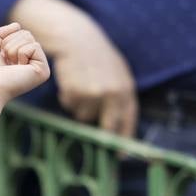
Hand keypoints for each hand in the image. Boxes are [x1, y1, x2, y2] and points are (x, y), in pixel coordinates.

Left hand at [0, 22, 49, 103]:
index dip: (6, 40)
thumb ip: (0, 34)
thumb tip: (17, 25)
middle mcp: (33, 61)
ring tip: (10, 66)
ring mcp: (40, 66)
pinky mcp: (43, 71)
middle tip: (5, 62)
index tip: (1, 57)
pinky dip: (21, 54)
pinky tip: (18, 68)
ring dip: (13, 50)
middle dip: (10, 44)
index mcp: (23, 57)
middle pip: (26, 34)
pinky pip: (34, 46)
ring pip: (29, 38)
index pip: (20, 33)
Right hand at [46, 19, 137, 137]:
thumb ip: (119, 96)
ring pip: (83, 116)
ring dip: (80, 107)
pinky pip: (70, 106)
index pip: (128, 122)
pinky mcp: (75, 93)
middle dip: (100, 136)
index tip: (120, 157)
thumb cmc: (97, 57)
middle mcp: (113, 94)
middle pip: (106, 127)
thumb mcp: (116, 74)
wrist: (77, 39)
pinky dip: (68, 98)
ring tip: (81, 87)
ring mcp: (93, 94)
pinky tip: (71, 83)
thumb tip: (115, 125)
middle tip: (96, 144)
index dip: (124, 141)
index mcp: (127, 90)